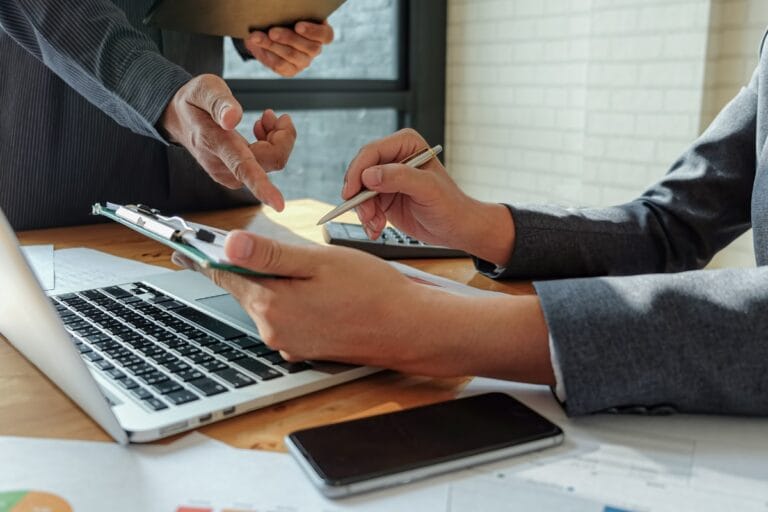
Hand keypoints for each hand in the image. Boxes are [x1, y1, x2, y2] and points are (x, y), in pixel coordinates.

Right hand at [160, 74, 296, 210]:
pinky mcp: (237, 174)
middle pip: (271, 161)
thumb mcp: (203, 89)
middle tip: (270, 114)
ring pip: (272, 162)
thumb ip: (219, 102)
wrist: (178, 118)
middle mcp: (224, 166)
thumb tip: (233, 118)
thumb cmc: (193, 102)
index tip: (279, 204)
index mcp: (216, 144)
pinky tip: (261, 130)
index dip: (262, 186)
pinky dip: (271, 145)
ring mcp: (231, 174)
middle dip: (282, 136)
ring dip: (276, 139)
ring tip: (265, 119)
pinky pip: (266, 164)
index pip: (243, 168)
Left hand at [173, 230, 455, 373]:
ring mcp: (290, 343)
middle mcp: (274, 330)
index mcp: (272, 305)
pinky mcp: (305, 348)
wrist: (407, 328)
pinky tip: (311, 289)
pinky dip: (287, 300)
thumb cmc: (371, 291)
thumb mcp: (319, 262)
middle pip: (245, 290)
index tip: (180, 248)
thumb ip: (271, 255)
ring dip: (269, 283)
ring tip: (290, 265)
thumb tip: (228, 245)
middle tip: (232, 247)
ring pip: (266, 303)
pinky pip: (284, 318)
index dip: (203, 257)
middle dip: (240, 267)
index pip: (225, 276)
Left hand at [245, 21, 333, 76]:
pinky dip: (267, 54)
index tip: (298, 26)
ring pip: (292, 55)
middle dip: (288, 38)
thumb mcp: (290, 14)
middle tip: (272, 31)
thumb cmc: (283, 18)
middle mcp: (315, 49)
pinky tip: (257, 45)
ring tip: (257, 37)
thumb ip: (292, 13)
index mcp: (320, 33)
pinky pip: (280, 65)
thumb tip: (280, 10)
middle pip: (309, 48)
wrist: (268, 32)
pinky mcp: (290, 70)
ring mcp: (303, 61)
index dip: (313, 32)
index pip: (326, 36)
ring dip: (273, 45)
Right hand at [343, 129, 515, 265]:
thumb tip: (369, 175)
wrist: (456, 228)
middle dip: (359, 196)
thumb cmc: (450, 205)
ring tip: (376, 225)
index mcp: (406, 145)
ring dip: (364, 211)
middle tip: (366, 215)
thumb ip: (400, 178)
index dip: (357, 171)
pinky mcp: (383, 197)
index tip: (351, 193)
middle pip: (360, 172)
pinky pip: (364, 206)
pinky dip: (367, 220)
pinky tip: (377, 229)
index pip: (372, 152)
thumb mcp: (427, 189)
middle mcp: (393, 158)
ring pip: (359, 192)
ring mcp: (387, 178)